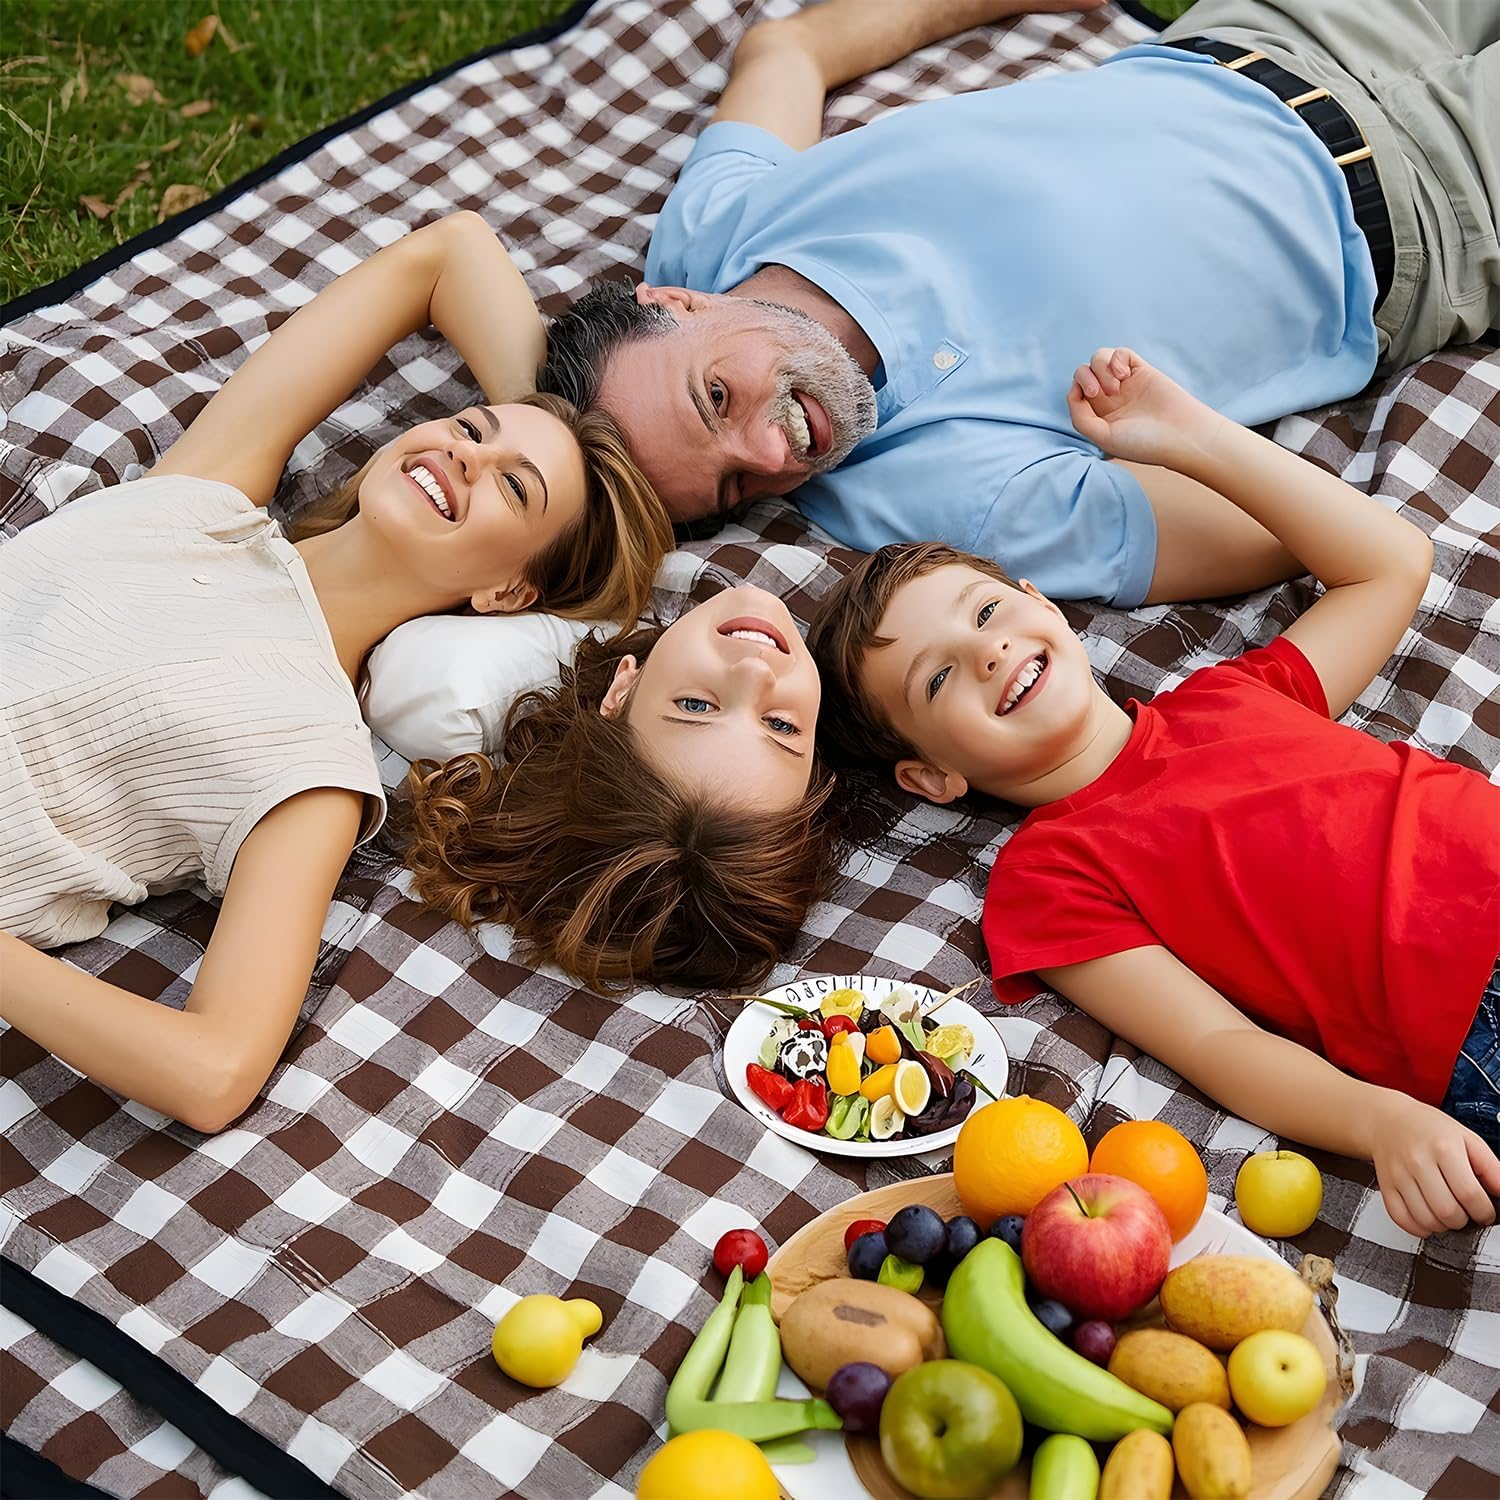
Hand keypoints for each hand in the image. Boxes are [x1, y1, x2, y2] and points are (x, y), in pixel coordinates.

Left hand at [1066, 347, 1222, 468]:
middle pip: (1084, 372)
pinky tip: (1126, 375)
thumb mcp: (1103, 437)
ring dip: (1101, 368)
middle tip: (1099, 393)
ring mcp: (1126, 383)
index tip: (1090, 399)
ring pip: (1099, 359)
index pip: (1075, 393)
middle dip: (1085, 377)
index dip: (1076, 390)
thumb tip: (1073, 392)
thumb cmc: (1143, 442)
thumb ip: (1081, 418)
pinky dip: (1117, 359)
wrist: (1181, 434)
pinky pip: (1121, 353)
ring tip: (1116, 387)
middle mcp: (1110, 399)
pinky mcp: (1142, 370)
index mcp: (1099, 416)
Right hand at [1367, 1092, 1499, 1236]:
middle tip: (1466, 1212)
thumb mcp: (1467, 1138)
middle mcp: (1418, 1162)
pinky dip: (1419, 1228)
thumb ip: (1490, 1167)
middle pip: (1448, 1212)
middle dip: (1464, 1220)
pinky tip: (1427, 1218)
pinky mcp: (1386, 1186)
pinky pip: (1402, 1219)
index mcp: (1443, 1148)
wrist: (1388, 1120)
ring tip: (1447, 1213)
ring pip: (1426, 1220)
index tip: (1485, 1213)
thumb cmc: (1430, 1129)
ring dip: (1443, 1225)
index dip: (1484, 1212)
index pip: (1470, 1195)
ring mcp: (1399, 1175)